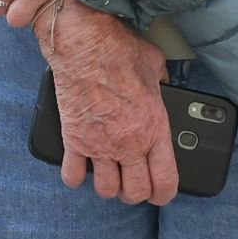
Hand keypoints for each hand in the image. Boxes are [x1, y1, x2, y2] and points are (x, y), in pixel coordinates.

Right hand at [39, 0, 176, 205]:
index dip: (164, 194)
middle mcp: (128, 144)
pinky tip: (81, 168)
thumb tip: (165, 82)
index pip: (165, 181)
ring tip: (109, 176)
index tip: (161, 193)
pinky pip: (73, 175)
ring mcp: (99, 145)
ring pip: (106, 189)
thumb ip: (163, 81)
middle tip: (134, 183)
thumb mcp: (154, 65)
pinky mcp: (73, 140)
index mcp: (154, 129)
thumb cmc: (119, 50)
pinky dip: (77, 177)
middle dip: (136, 192)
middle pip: (135, 192)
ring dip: (109, 187)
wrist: (84, 44)